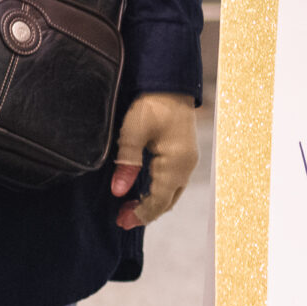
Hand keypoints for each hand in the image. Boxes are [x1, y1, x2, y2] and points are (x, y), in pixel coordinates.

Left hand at [112, 92, 199, 228]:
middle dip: (146, 212)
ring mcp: (187, 161)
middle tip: (121, 218)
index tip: (121, 221)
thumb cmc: (152, 105)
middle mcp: (186, 166)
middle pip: (168, 201)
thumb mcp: (133, 132)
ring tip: (128, 207)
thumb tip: (119, 192)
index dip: (141, 214)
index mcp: (176, 163)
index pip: (159, 200)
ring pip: (171, 192)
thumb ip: (127, 163)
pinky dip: (157, 191)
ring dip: (151, 202)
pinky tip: (142, 189)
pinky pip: (173, 182)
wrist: (170, 84)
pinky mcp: (184, 155)